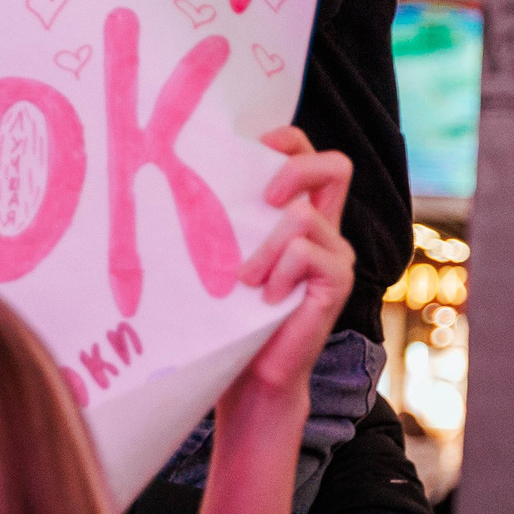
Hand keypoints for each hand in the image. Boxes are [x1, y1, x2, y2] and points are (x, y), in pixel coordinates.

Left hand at [223, 126, 354, 413]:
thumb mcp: (226, 254)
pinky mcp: (338, 281)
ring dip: (263, 246)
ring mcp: (336, 254)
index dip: (285, 140)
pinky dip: (277, 271)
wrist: (253, 374)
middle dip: (294, 168)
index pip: (307, 153)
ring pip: (302, 216)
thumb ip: (226, 218)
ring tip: (246, 279)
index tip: (249, 149)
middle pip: (337, 165)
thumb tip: (176, 171)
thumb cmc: (232, 312)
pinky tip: (265, 298)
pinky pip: (305, 253)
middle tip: (262, 198)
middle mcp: (325, 228)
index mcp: (299, 213)